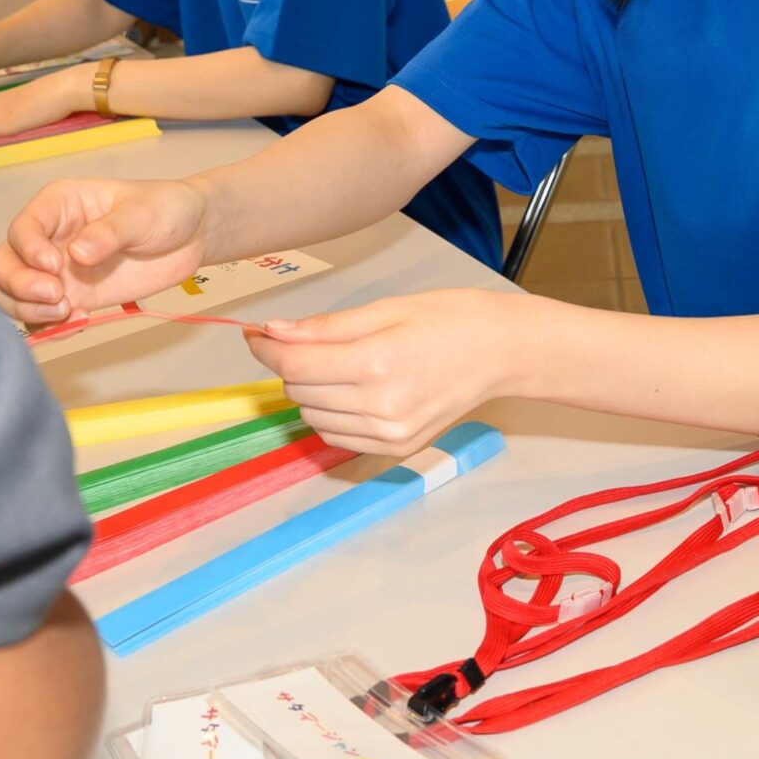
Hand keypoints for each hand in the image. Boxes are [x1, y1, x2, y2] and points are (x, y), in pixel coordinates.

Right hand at [0, 178, 208, 328]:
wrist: (192, 236)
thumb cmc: (166, 209)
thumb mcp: (141, 214)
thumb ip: (108, 232)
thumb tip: (76, 254)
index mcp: (58, 205)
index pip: (22, 228)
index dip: (29, 250)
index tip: (56, 266)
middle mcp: (49, 238)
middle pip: (4, 263)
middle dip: (19, 285)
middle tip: (58, 297)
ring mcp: (57, 271)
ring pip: (13, 294)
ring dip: (29, 310)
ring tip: (69, 313)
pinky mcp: (73, 297)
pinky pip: (41, 317)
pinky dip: (48, 326)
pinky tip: (78, 322)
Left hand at [246, 291, 515, 456]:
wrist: (502, 352)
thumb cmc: (449, 318)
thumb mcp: (385, 309)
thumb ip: (325, 327)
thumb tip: (273, 333)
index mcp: (377, 364)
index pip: (295, 366)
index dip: (266, 348)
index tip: (256, 333)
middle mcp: (380, 407)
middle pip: (299, 392)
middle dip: (292, 365)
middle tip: (310, 341)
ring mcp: (390, 435)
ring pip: (312, 419)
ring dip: (310, 392)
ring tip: (340, 365)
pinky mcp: (397, 450)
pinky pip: (337, 437)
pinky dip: (332, 415)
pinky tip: (353, 391)